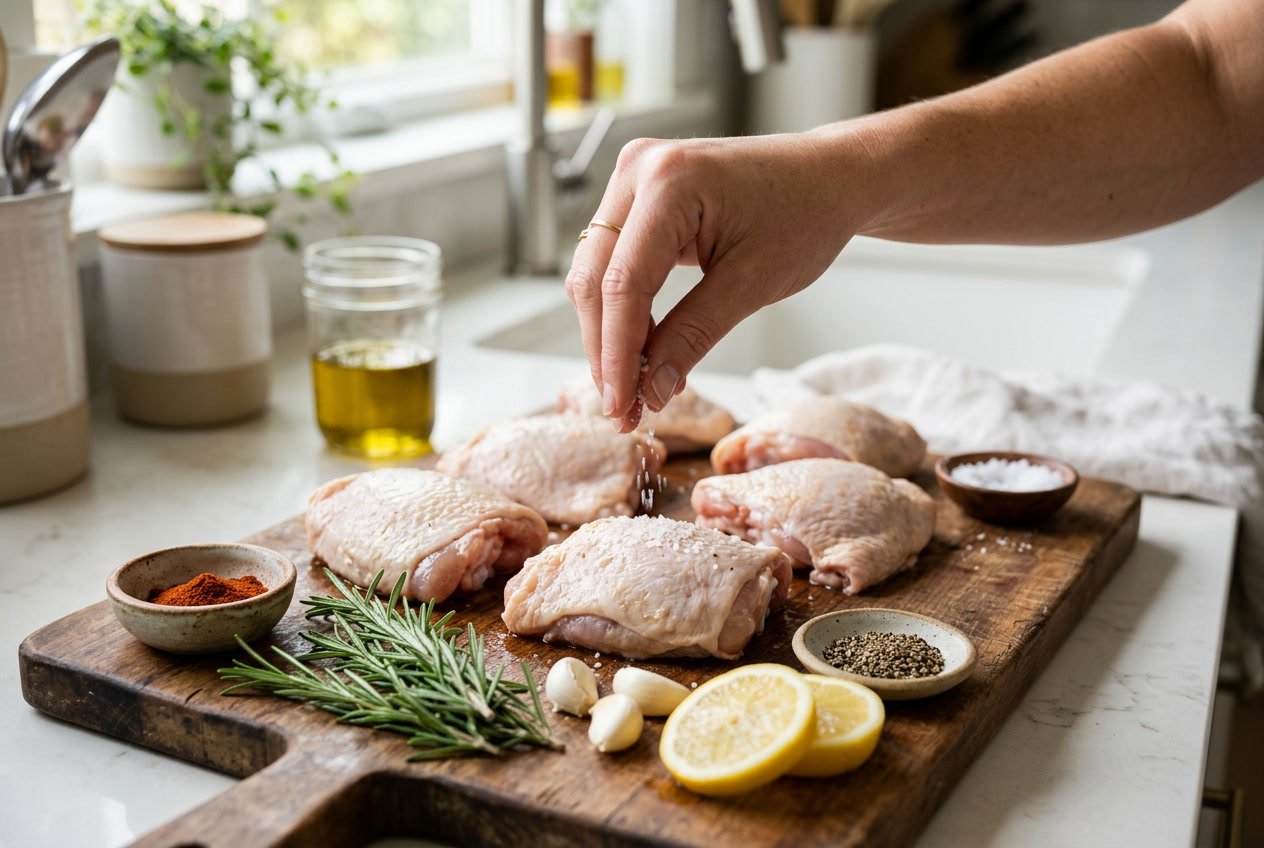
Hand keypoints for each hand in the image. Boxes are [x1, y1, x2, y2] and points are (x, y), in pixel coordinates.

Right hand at [565, 132, 866, 431]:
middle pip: (594, 279)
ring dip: (609, 334)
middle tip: (623, 408)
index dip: (618, 354)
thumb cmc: (806, 214)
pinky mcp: (638, 196)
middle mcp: (639, 170)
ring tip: (632, 388)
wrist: (830, 177)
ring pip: (595, 273)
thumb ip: (694, 335)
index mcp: (668, 182)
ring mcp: (633, 178)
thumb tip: (652, 388)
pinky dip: (623, 310)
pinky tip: (641, 351)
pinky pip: (613, 261)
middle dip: (606, 350)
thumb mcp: (753, 284)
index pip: (622, 284)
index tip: (622, 405)